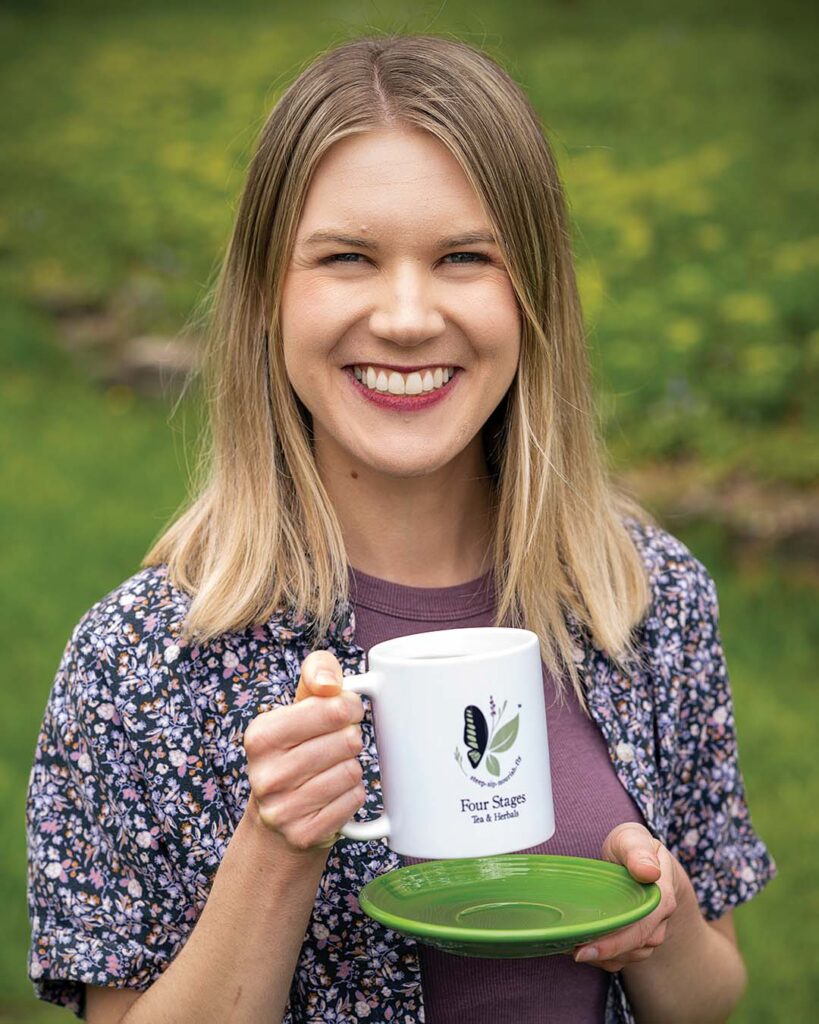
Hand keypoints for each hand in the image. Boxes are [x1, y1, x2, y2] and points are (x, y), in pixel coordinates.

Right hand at [242, 650, 365, 853]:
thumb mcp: (298, 707)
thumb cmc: (295, 750)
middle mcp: (266, 774)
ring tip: (333, 770)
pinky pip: (354, 800)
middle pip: (347, 740)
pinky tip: (333, 795)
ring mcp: (282, 809)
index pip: (331, 707)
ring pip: (352, 771)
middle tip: (338, 744)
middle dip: (351, 739)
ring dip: (352, 768)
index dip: (350, 706)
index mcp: (261, 735)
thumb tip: (330, 683)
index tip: (347, 711)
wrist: (277, 820)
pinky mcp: (303, 834)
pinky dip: (352, 795)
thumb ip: (316, 674)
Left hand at [572, 823, 685, 971]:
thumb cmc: (632, 849)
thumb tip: (649, 872)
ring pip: (628, 956)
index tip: (586, 948)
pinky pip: (622, 959)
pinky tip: (583, 946)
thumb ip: (638, 850)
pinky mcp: (638, 943)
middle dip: (603, 953)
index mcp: (661, 896)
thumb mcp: (632, 838)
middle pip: (634, 946)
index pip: (641, 926)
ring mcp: (651, 934)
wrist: (642, 864)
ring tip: (574, 945)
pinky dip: (603, 958)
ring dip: (603, 956)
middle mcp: (660, 920)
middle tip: (574, 951)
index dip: (614, 942)